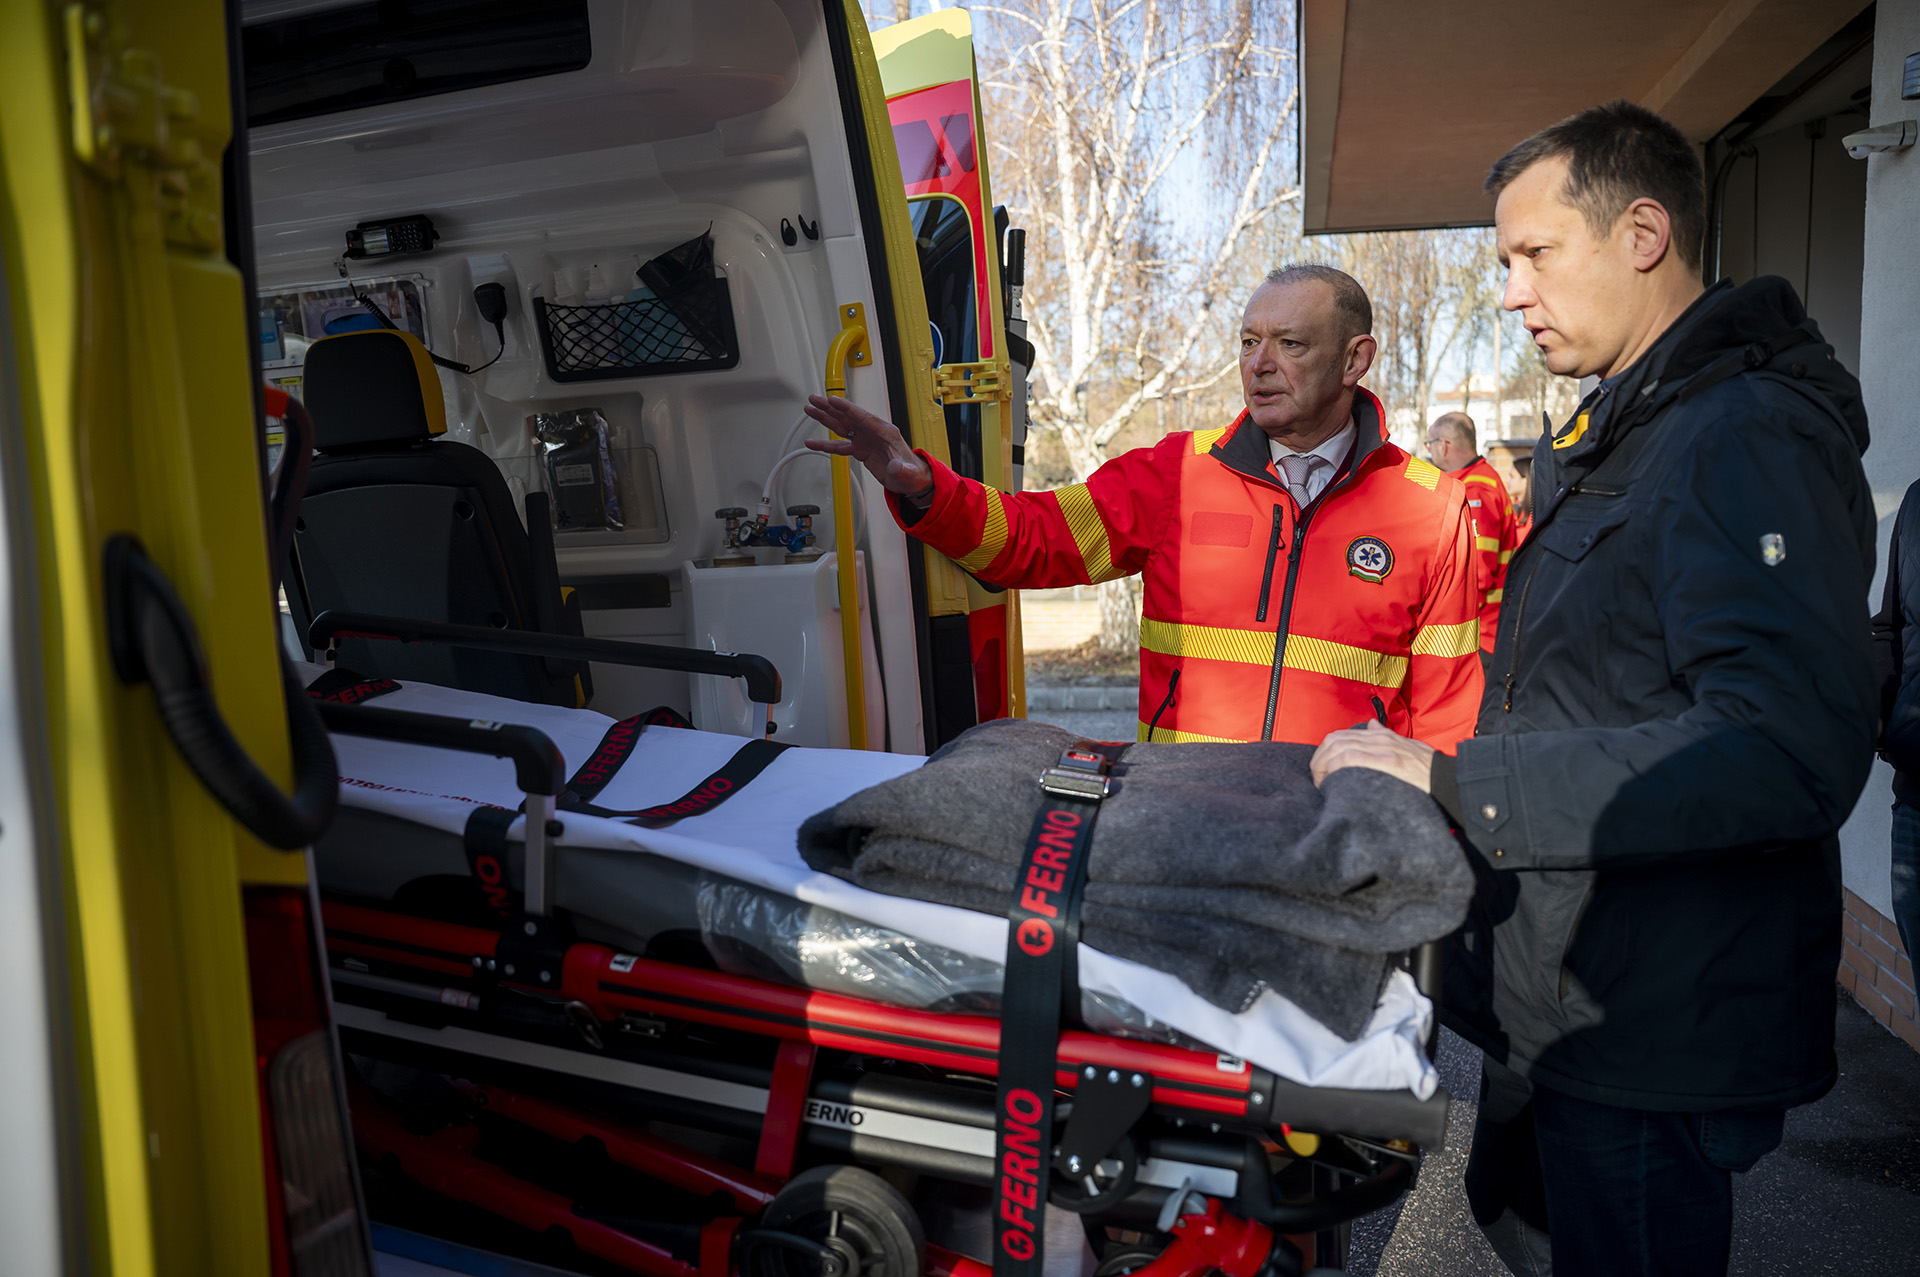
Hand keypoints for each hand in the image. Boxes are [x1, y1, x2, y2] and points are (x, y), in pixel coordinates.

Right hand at [803, 395, 934, 502]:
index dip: (847, 408)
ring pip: (841, 426)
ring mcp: (865, 440)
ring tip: (809, 410)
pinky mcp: (861, 450)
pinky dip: (826, 443)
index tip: (832, 400)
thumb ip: (901, 469)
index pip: (863, 417)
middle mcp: (873, 432)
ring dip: (825, 418)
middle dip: (830, 407)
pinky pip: (840, 445)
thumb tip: (895, 466)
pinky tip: (813, 442)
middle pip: (848, 417)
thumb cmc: (912, 473)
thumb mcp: (909, 474)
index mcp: (886, 432)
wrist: (911, 481)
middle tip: (814, 399)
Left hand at [1310, 720, 1434, 791]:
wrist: (1449, 779)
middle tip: (1318, 778)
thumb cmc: (1429, 768)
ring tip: (1322, 783)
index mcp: (1382, 735)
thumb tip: (1371, 724)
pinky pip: (1350, 758)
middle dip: (1320, 759)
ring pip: (1339, 748)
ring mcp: (1383, 749)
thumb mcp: (1407, 745)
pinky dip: (1334, 769)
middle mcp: (1380, 738)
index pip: (1342, 735)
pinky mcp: (1387, 762)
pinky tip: (1331, 782)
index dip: (1326, 752)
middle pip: (1335, 740)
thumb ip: (1387, 736)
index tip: (1322, 769)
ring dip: (1323, 766)